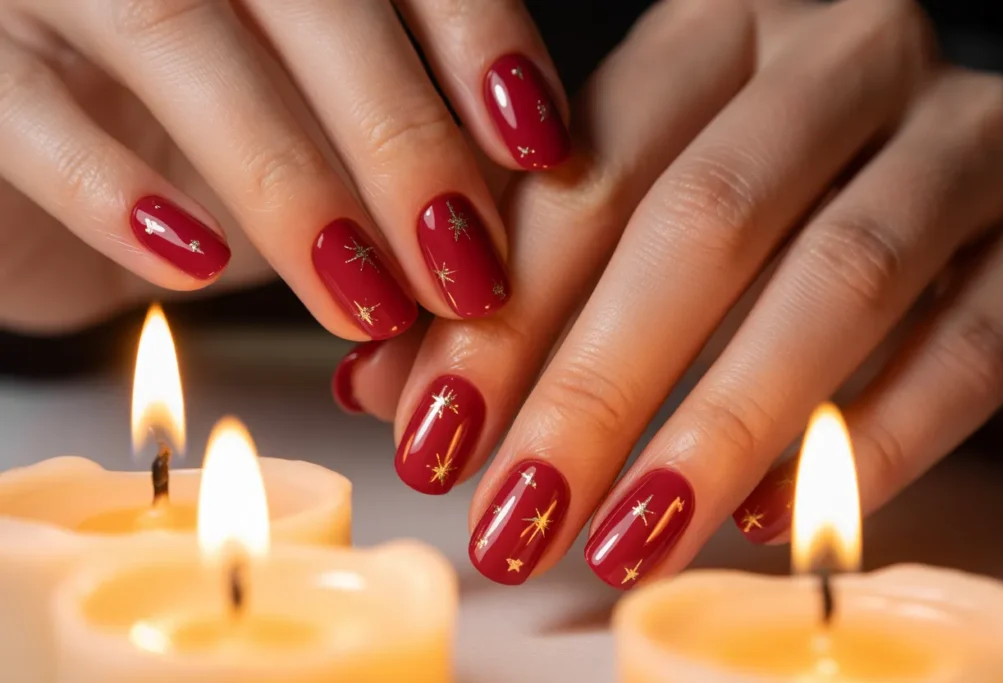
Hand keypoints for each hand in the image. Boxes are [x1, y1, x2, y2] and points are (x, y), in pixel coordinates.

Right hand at [0, 0, 570, 332]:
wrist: (47, 143)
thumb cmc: (202, 133)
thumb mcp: (315, 126)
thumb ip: (402, 145)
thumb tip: (501, 230)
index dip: (476, 39)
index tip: (539, 146)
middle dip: (400, 138)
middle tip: (464, 267)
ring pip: (174, 35)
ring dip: (287, 179)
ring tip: (363, 298)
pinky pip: (26, 109)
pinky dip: (114, 189)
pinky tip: (195, 262)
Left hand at [345, 0, 1002, 585]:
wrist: (944, 154)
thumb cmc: (767, 182)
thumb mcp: (638, 196)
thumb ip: (519, 281)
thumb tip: (385, 388)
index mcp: (717, 31)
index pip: (587, 173)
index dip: (502, 317)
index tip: (432, 438)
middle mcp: (841, 58)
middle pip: (704, 221)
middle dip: (596, 387)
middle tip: (517, 513)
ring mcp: (960, 134)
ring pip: (841, 280)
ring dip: (720, 429)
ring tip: (628, 537)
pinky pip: (969, 344)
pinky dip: (866, 442)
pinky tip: (771, 518)